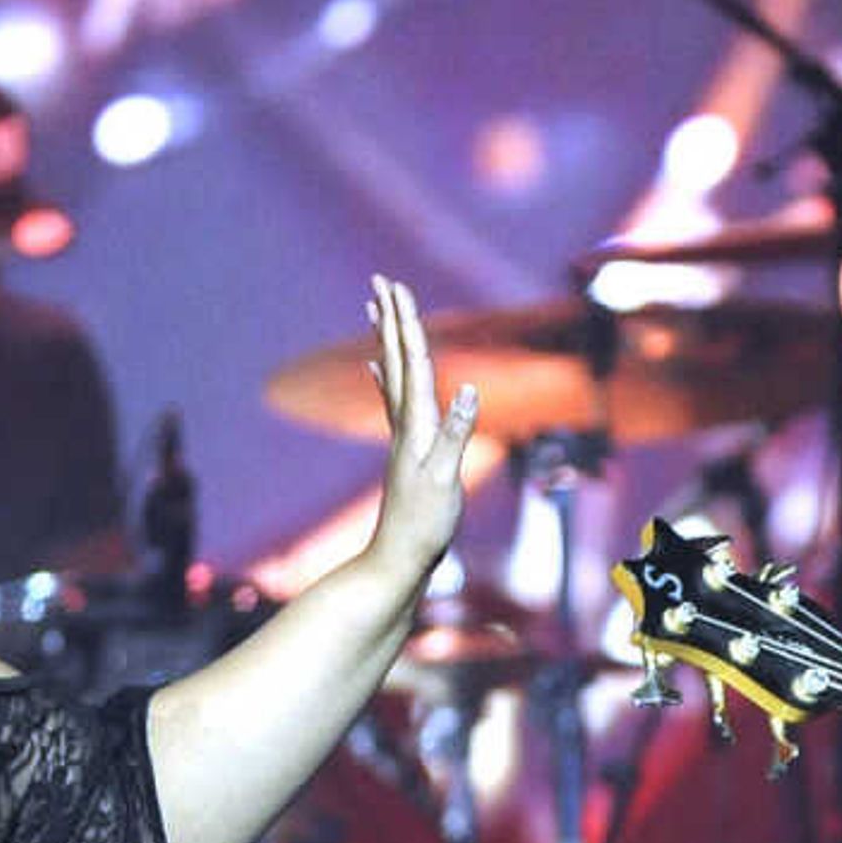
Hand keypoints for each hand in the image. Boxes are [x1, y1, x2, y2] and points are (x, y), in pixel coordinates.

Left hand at [357, 277, 479, 594]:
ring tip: (375, 310)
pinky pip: (394, 402)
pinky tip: (376, 368)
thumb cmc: (425, 526)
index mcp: (418, 425)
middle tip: (381, 281)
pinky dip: (386, 379)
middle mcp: (405, 425)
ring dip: (387, 340)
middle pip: (398, 359)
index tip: (396, 287)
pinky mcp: (405, 452)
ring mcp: (402, 438)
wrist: (399, 561)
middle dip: (391, 318)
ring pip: (393, 375)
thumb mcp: (446, 480)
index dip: (406, 323)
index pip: (413, 362)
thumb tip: (467, 390)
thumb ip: (457, 434)